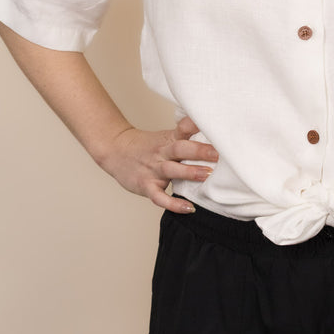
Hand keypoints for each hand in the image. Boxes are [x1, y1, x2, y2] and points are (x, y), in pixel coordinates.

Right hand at [97, 115, 218, 212]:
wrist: (115, 150)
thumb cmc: (146, 146)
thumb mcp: (165, 136)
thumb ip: (186, 136)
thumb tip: (214, 134)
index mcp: (168, 139)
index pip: (183, 129)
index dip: (195, 126)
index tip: (211, 125)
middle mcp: (162, 152)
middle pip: (180, 148)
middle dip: (199, 151)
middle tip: (218, 153)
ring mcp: (153, 169)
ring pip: (171, 170)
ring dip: (189, 172)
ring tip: (207, 175)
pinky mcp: (146, 186)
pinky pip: (159, 197)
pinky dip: (173, 204)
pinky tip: (188, 208)